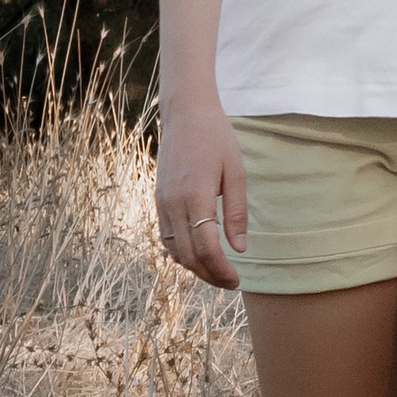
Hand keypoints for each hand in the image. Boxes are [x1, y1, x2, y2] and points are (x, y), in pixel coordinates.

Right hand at [156, 102, 248, 289]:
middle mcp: (173, 204)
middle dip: (209, 275)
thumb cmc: (217, 138)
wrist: (186, 114)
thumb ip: (237, 212)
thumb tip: (238, 249)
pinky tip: (198, 255)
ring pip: (174, 250)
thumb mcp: (237, 172)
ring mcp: (162, 203)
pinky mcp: (158, 200)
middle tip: (231, 282)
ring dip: (194, 267)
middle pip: (188, 256)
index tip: (237, 280)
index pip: (206, 248)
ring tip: (217, 272)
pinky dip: (181, 252)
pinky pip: (166, 237)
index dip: (221, 270)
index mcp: (195, 196)